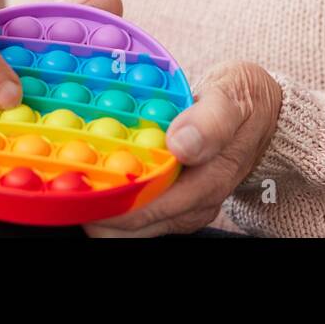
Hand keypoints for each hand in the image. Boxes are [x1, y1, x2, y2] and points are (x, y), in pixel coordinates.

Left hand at [83, 61, 281, 237]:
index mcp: (206, 182)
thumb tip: (180, 145)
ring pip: (131, 226)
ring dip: (101, 206)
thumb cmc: (245, 98)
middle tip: (60, 183)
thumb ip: (210, 121)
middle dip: (94, 209)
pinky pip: (138, 211)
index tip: (74, 183)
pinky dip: (113, 199)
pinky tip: (92, 178)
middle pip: (132, 226)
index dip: (107, 201)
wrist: (264, 109)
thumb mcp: (234, 97)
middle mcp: (193, 204)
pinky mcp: (177, 201)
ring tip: (69, 181)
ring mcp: (184, 207)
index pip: (146, 209)